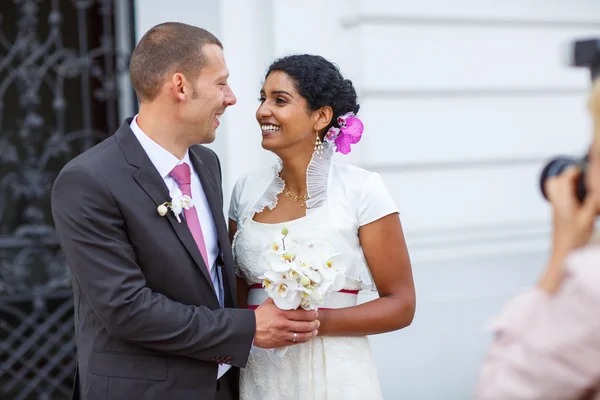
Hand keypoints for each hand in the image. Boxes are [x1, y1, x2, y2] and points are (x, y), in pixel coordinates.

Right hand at [253, 298, 318, 348]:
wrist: (249, 330)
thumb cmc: (258, 316)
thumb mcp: (269, 304)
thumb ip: (280, 300)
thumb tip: (288, 294)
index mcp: (282, 313)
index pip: (302, 314)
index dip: (311, 314)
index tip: (315, 312)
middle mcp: (284, 324)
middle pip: (305, 325)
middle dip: (314, 323)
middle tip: (317, 321)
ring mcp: (284, 334)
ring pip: (302, 335)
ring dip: (311, 332)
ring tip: (315, 330)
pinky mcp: (282, 342)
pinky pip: (296, 342)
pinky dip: (304, 339)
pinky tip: (308, 337)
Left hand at [539, 167, 597, 293]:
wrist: (563, 253)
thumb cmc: (575, 239)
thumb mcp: (588, 219)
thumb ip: (592, 202)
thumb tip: (596, 188)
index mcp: (562, 202)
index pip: (563, 179)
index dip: (574, 171)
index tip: (585, 168)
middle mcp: (556, 203)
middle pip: (554, 181)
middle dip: (567, 174)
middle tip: (582, 175)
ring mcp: (555, 208)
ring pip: (553, 188)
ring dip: (565, 182)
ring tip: (581, 184)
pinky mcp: (557, 213)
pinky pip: (557, 196)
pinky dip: (566, 191)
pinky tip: (578, 196)